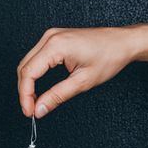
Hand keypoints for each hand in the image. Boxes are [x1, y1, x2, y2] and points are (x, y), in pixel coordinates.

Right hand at [17, 27, 137, 117]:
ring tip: (34, 102)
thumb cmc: (109, 57)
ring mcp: (51, 36)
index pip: (28, 73)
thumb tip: (40, 109)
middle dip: (25, 92)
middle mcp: (50, 37)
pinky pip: (36, 58)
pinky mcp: (55, 39)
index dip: (25, 96)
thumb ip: (57, 96)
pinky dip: (34, 74)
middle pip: (24, 67)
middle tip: (31, 111)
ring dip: (28, 84)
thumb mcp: (83, 82)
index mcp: (55, 45)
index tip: (29, 112)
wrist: (123, 43)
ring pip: (28, 63)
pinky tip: (38, 88)